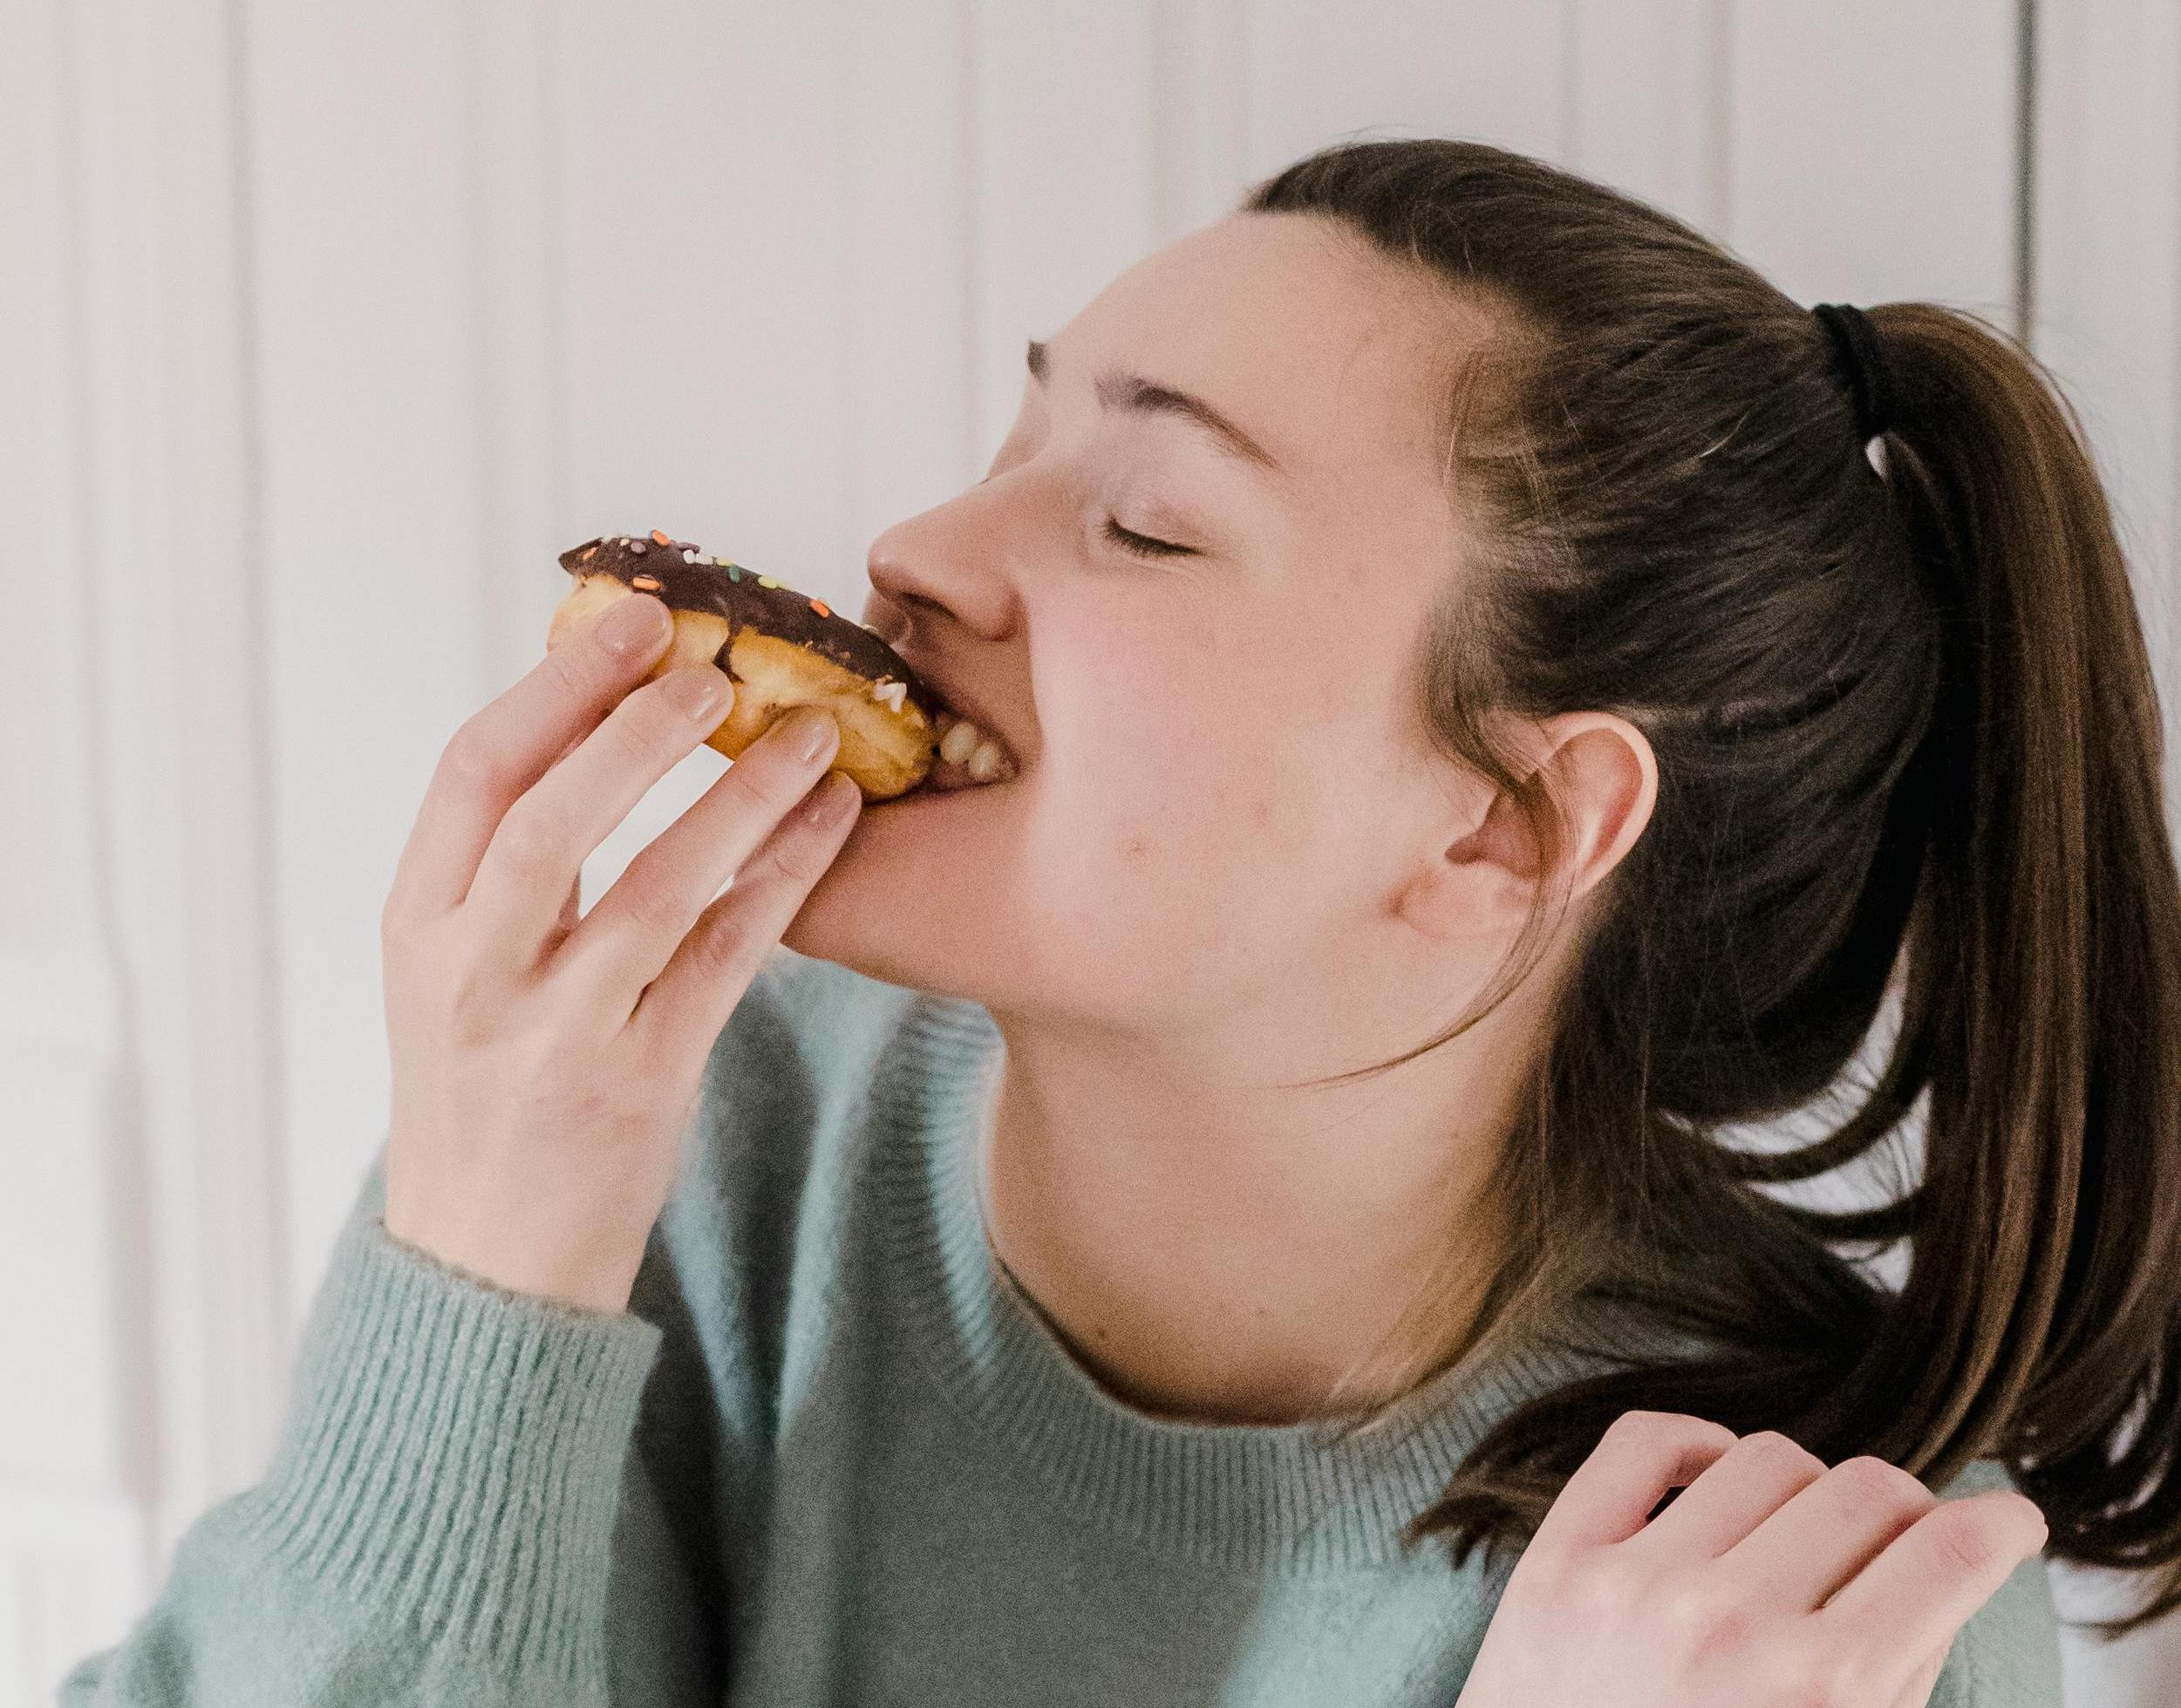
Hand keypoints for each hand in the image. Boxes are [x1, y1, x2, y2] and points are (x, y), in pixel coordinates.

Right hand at [378, 591, 861, 1311]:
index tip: (632, 623)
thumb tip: (597, 717)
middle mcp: (473, 978)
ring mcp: (557, 1038)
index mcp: (417, 928)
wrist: (486, 1262)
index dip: (557, 686)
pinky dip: (782, 881)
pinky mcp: (641, 1087)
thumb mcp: (450, 972)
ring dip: (742, 799)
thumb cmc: (481, 1094)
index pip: (473, 775)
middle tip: (719, 665)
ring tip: (813, 733)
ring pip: (657, 890)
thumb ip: (504, 866)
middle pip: (551, 821)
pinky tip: (831, 824)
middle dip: (636, 729)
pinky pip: (726, 962)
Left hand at [1456, 1411, 2048, 1707]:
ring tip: (1797, 1537)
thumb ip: (1896, 1673)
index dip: (2001, 1528)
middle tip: (1898, 1543)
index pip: (1950, 1556)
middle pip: (1869, 1491)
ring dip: (1803, 1490)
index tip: (2007, 1523)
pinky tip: (1714, 1484)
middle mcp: (1730, 1627)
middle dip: (1905, 1514)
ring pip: (1767, 1456)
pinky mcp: (1559, 1564)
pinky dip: (1694, 1444)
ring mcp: (1635, 1588)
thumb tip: (1943, 1560)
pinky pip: (1643, 1441)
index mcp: (1822, 1694)